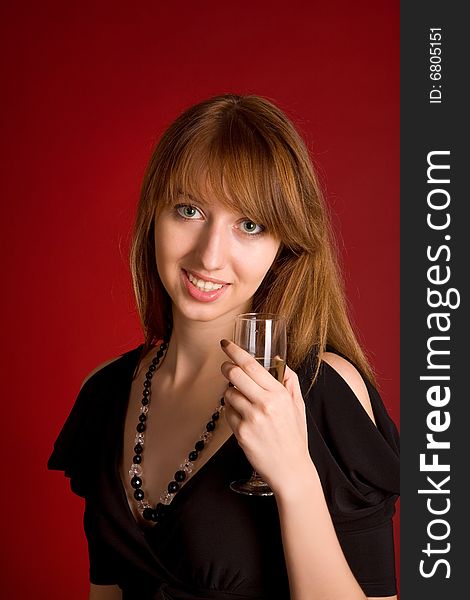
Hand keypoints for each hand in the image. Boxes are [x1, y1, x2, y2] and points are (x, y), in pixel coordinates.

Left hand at [220, 339, 311, 493]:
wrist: (291, 469)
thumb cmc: (294, 436)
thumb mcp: (298, 405)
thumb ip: (289, 380)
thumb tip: (278, 359)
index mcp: (279, 394)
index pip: (251, 365)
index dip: (235, 351)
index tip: (226, 343)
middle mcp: (264, 404)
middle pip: (234, 374)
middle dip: (226, 367)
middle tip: (226, 367)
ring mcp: (251, 419)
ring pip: (228, 394)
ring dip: (230, 393)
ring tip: (242, 401)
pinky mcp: (240, 433)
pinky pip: (227, 413)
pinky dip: (231, 412)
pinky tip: (243, 418)